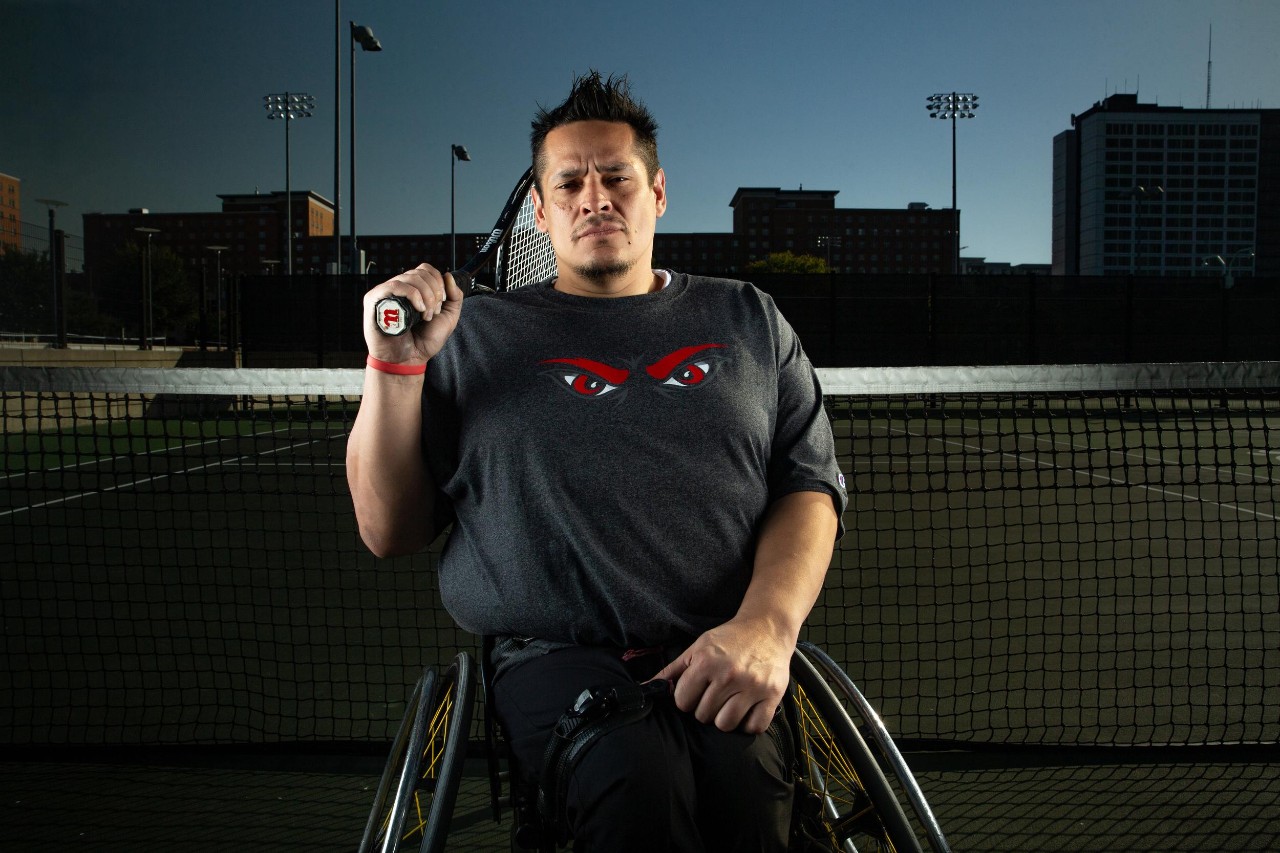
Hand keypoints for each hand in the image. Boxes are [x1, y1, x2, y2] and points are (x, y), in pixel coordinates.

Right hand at [361, 264, 464, 365]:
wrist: (408, 360)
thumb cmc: (424, 341)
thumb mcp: (448, 318)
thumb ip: (454, 297)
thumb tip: (449, 276)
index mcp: (414, 289)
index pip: (426, 270)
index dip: (438, 283)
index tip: (441, 303)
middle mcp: (399, 288)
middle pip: (420, 272)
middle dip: (434, 292)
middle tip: (432, 313)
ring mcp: (386, 293)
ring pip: (410, 277)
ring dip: (425, 296)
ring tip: (425, 316)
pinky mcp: (374, 299)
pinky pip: (395, 285)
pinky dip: (412, 294)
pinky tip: (417, 309)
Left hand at [652, 617, 793, 734]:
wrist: (767, 627)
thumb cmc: (729, 638)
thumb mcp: (697, 648)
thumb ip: (671, 670)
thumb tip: (645, 687)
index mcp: (706, 662)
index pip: (683, 701)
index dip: (687, 698)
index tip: (697, 690)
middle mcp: (728, 675)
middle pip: (703, 715)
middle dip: (706, 707)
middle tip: (716, 694)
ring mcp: (752, 686)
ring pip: (725, 725)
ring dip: (725, 718)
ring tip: (729, 702)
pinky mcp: (772, 695)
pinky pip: (754, 727)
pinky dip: (749, 723)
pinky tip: (746, 709)